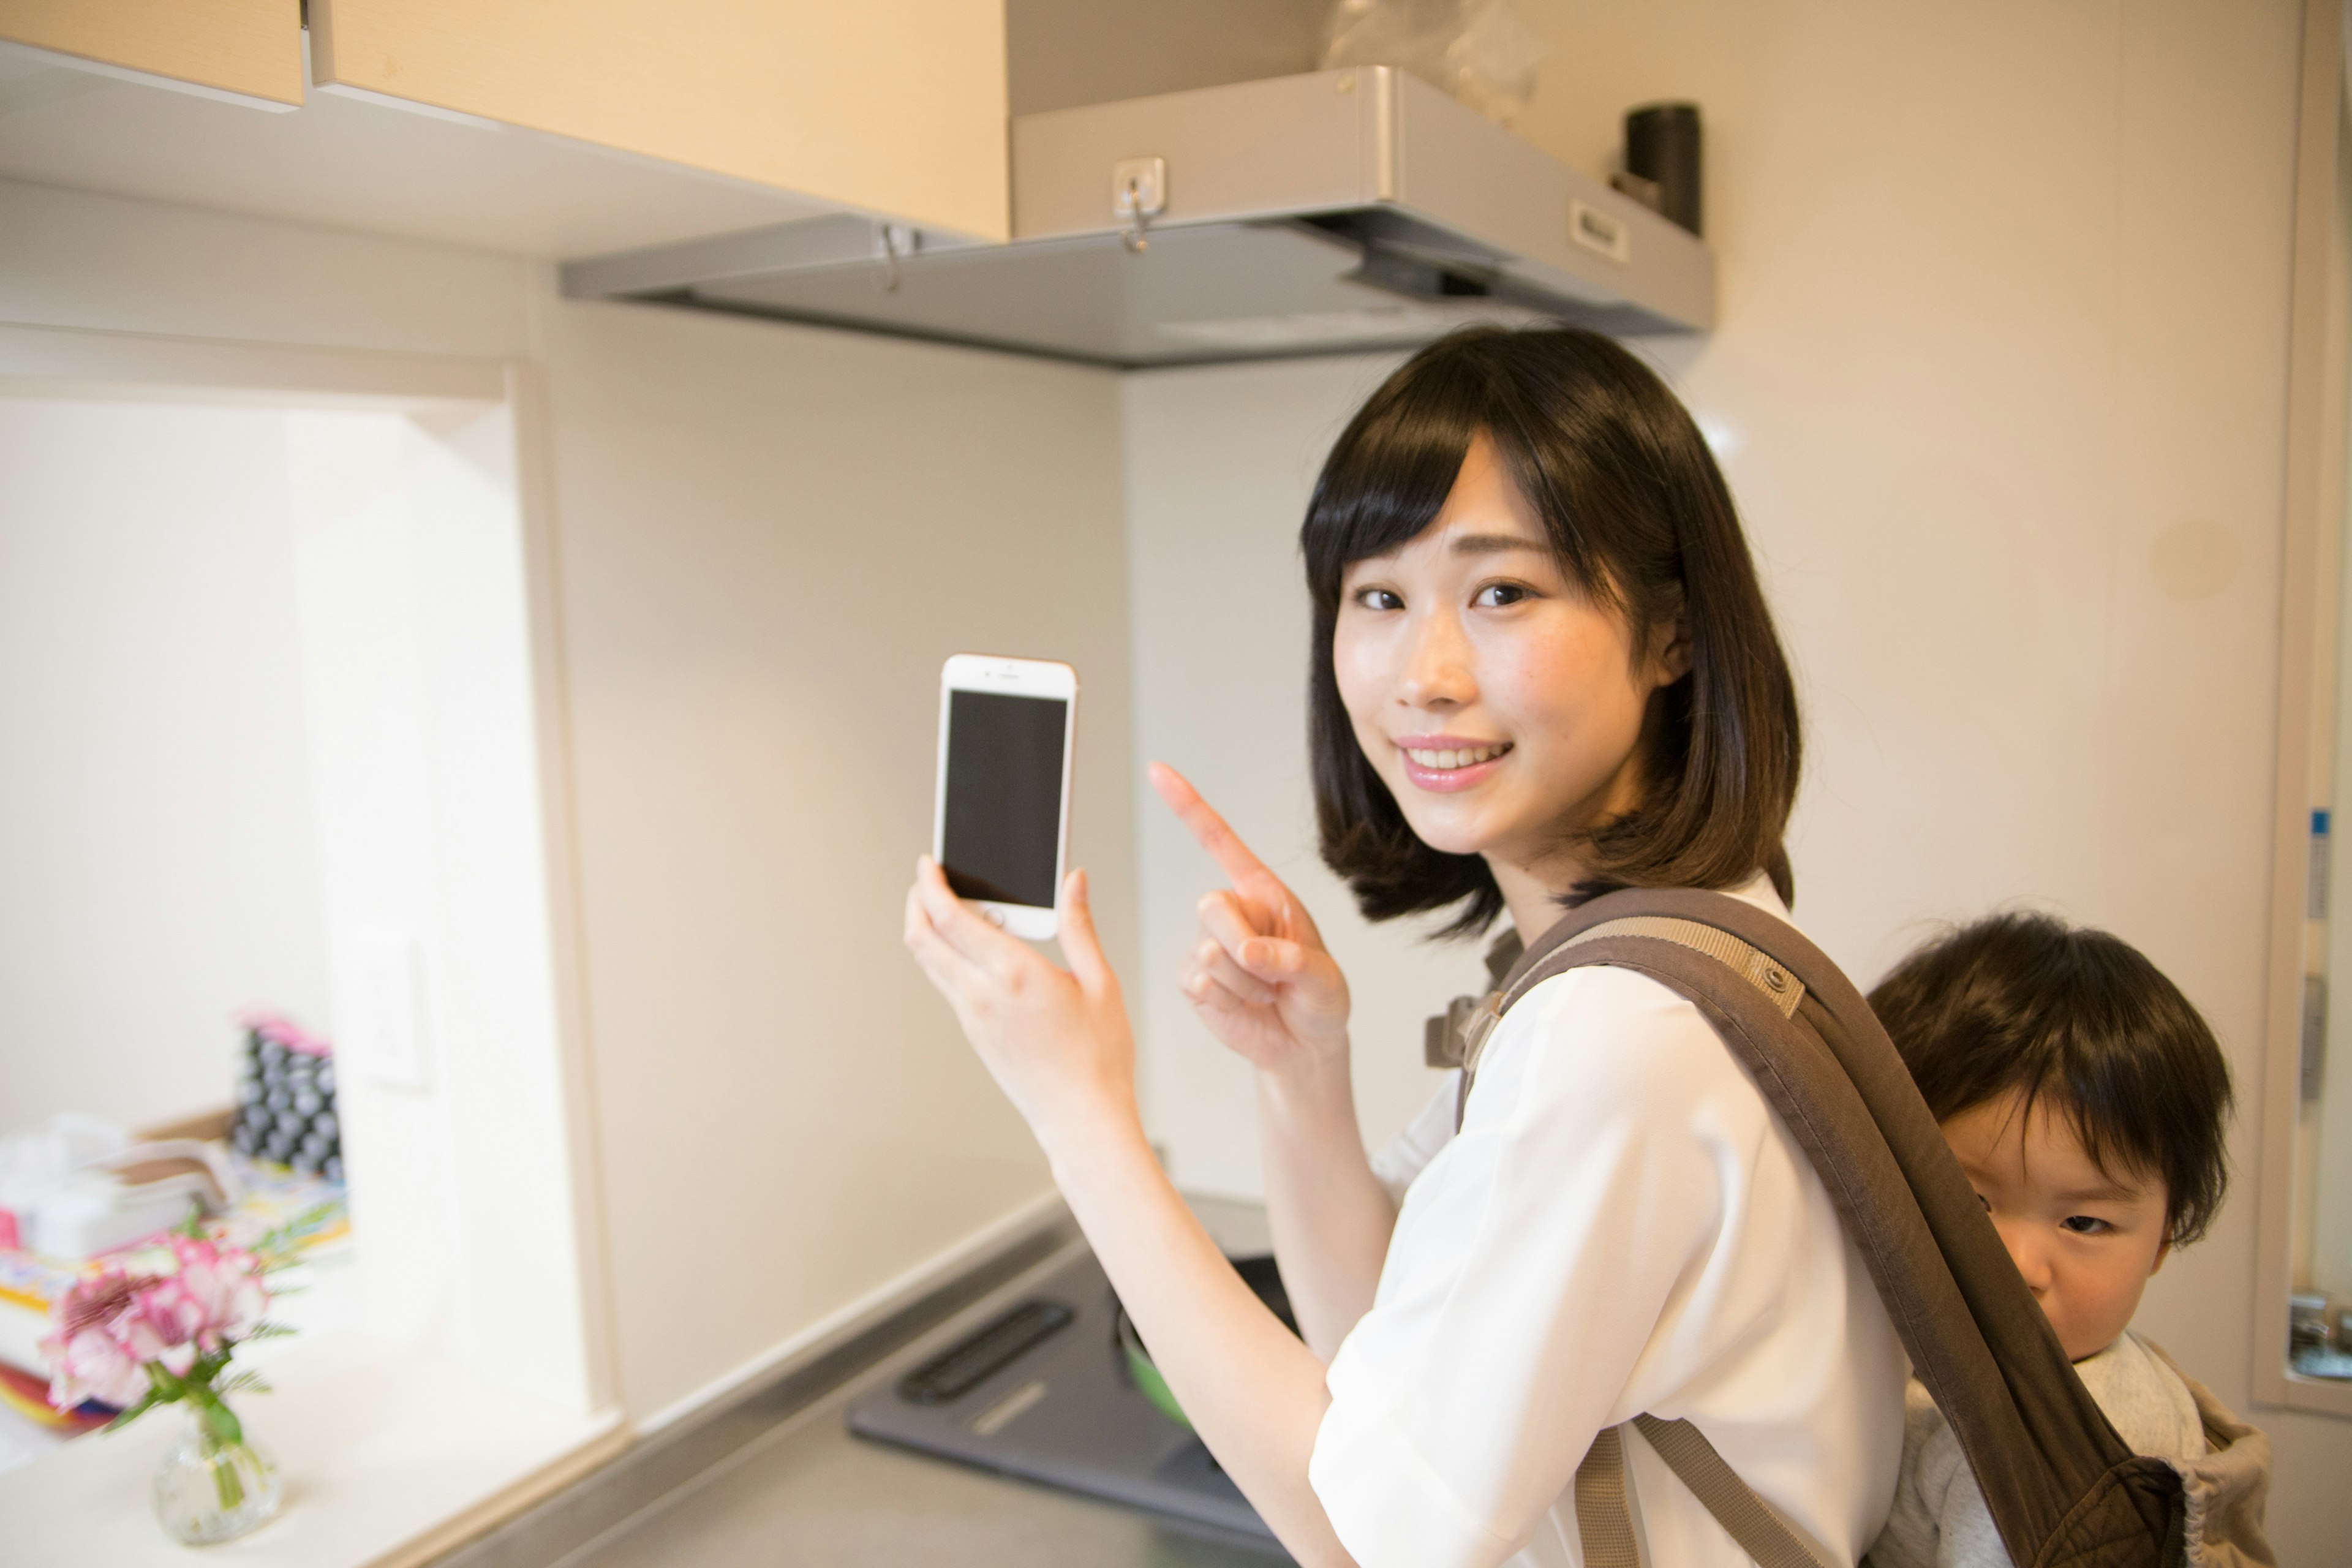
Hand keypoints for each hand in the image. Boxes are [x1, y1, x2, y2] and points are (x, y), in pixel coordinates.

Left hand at [903, 856, 1137, 1147]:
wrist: (1081, 1119)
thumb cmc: (1100, 1056)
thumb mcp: (1101, 983)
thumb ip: (1080, 927)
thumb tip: (1075, 881)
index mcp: (1014, 974)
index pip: (951, 918)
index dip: (930, 885)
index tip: (928, 863)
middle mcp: (982, 995)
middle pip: (923, 939)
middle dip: (916, 902)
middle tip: (925, 880)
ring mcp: (972, 1018)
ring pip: (929, 964)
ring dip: (926, 930)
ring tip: (944, 908)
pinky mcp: (973, 1035)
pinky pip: (946, 985)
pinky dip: (944, 957)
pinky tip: (970, 950)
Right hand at [1149, 763, 1350, 1081]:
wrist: (1304, 1046)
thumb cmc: (1320, 1000)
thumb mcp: (1324, 978)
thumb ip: (1292, 960)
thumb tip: (1249, 954)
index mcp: (1264, 893)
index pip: (1220, 842)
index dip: (1189, 807)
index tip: (1158, 772)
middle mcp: (1233, 913)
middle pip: (1210, 906)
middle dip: (1241, 945)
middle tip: (1270, 973)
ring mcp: (1208, 946)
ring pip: (1206, 954)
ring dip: (1243, 984)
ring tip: (1267, 994)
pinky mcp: (1193, 981)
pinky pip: (1196, 983)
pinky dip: (1226, 1001)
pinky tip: (1246, 1006)